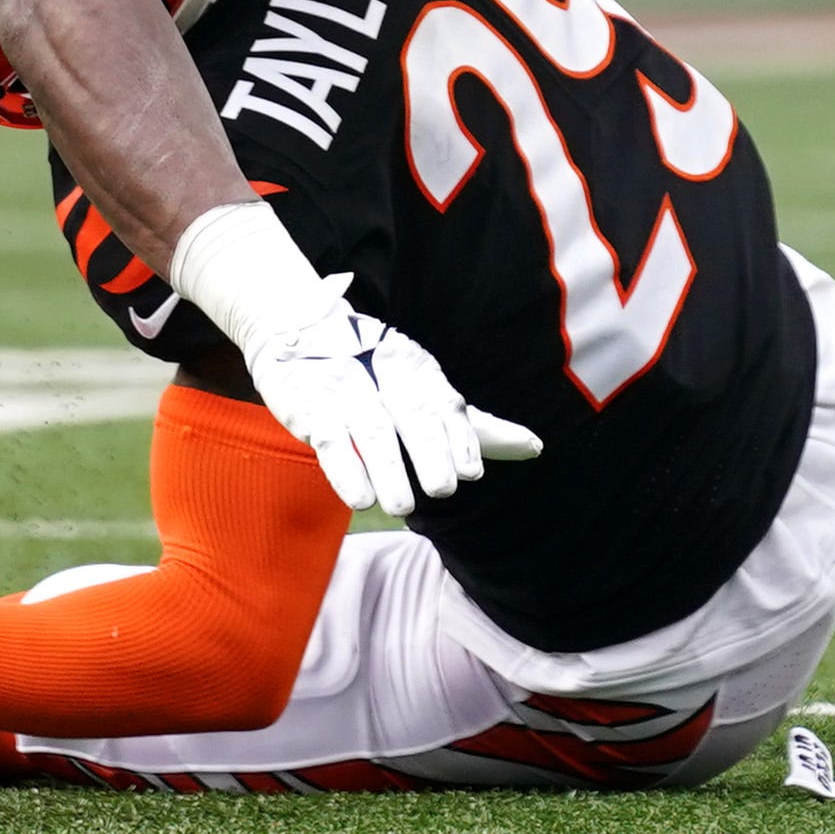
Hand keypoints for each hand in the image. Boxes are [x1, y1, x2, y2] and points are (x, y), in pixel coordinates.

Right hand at [245, 282, 542, 515]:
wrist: (299, 328)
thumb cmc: (377, 372)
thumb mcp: (427, 390)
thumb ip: (475, 424)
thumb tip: (536, 447)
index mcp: (417, 370)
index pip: (443, 403)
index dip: (459, 438)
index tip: (472, 472)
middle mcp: (384, 375)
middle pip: (410, 415)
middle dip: (428, 451)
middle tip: (443, 489)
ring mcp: (345, 389)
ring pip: (371, 430)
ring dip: (387, 468)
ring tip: (403, 505)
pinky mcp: (309, 406)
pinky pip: (329, 438)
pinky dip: (345, 469)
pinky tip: (360, 498)